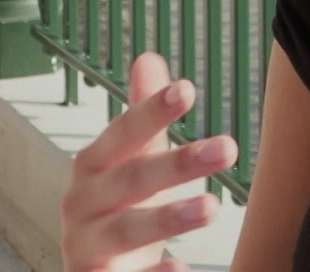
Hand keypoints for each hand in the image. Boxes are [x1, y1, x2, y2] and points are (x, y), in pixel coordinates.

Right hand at [60, 52, 238, 271]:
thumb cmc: (114, 211)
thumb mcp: (128, 162)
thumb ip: (141, 118)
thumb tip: (149, 58)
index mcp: (92, 169)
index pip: (122, 133)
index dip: (151, 112)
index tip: (186, 89)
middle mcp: (82, 207)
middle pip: (129, 180)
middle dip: (176, 163)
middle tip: (227, 147)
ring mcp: (87, 249)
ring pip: (126, 231)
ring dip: (168, 217)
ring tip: (212, 206)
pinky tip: (181, 268)